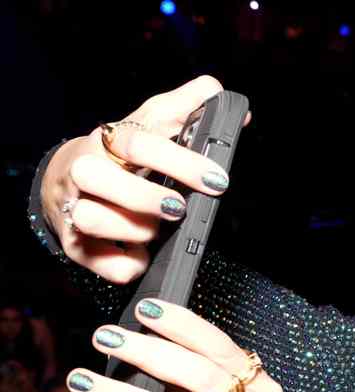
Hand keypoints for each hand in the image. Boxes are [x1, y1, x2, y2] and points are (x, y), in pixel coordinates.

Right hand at [39, 76, 248, 283]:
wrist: (65, 184)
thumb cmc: (118, 156)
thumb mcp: (148, 127)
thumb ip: (182, 109)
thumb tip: (217, 92)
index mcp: (109, 142)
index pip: (138, 143)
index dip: (180, 161)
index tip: (217, 179)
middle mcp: (85, 171)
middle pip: (96, 176)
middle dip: (142, 196)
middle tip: (179, 208)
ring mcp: (75, 207)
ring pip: (90, 219)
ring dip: (133, 230)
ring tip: (154, 231)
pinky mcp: (76, 245)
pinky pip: (100, 261)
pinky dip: (125, 264)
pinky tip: (140, 256)